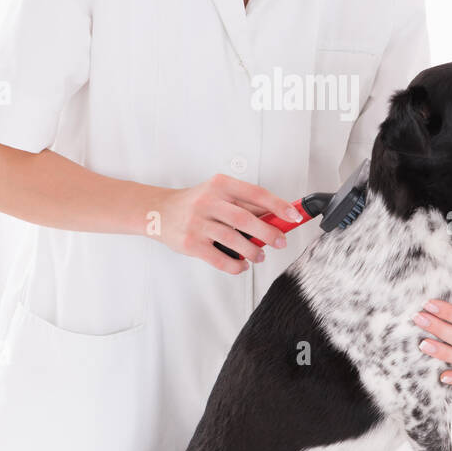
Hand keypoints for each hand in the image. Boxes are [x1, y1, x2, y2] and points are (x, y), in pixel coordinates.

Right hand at [147, 174, 302, 273]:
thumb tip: (276, 216)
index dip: (278, 206)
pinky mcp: (190, 243)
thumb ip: (244, 203)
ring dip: (252, 251)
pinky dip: (235, 265)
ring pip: (234, 240)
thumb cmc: (194, 203)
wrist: (158, 212)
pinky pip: (219, 258)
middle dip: (269, 233)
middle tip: (280, 241)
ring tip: (259, 256)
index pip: (256, 194)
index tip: (293, 216)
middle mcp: (208, 201)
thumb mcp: (218, 194)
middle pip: (246, 219)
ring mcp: (197, 223)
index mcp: (220, 185)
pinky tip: (241, 265)